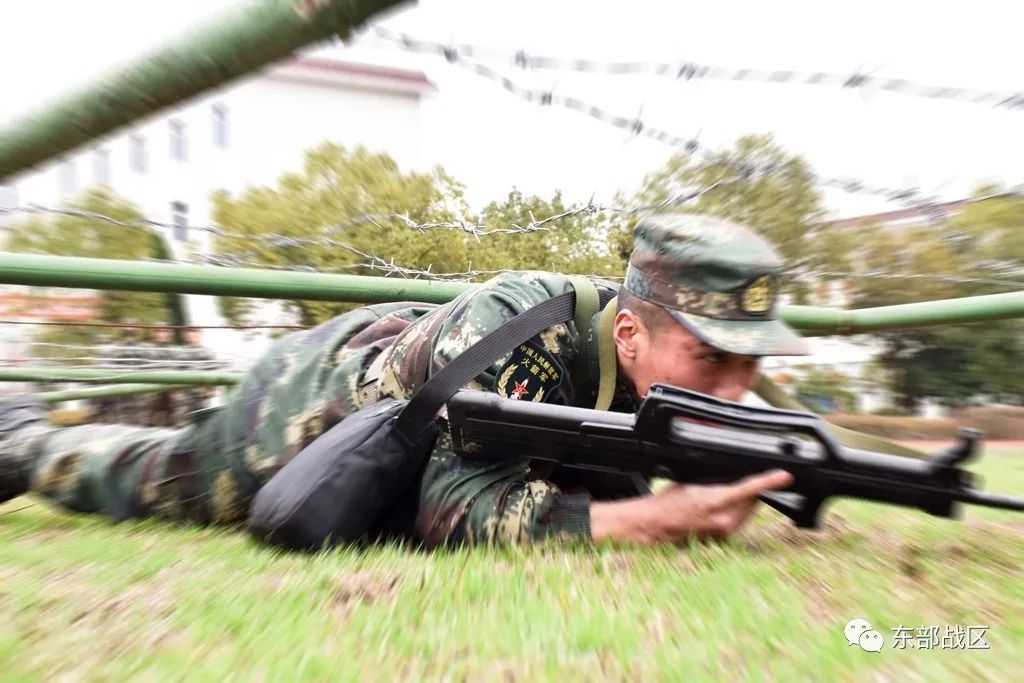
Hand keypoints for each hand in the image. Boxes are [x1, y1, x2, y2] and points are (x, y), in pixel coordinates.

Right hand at [590, 469, 792, 544]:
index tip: (784, 475)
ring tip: (719, 496)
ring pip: (747, 511)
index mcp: (715, 501)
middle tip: (731, 482)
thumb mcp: (693, 481)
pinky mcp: (723, 539)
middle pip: (752, 500)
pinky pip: (738, 521)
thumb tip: (737, 474)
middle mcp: (723, 519)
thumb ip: (718, 481)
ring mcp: (724, 531)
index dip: (768, 481)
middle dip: (749, 490)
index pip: (749, 488)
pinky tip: (716, 508)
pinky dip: (735, 512)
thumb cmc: (669, 501)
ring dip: (742, 502)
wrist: (655, 525)